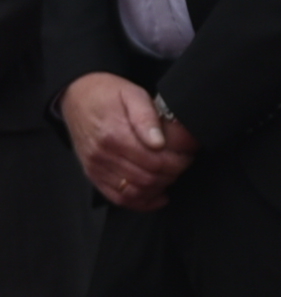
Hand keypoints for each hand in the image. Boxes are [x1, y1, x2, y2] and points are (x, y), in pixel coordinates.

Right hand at [63, 73, 190, 210]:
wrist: (77, 97)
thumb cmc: (107, 94)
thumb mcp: (132, 94)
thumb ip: (146, 118)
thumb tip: (158, 142)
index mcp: (114, 135)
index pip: (155, 161)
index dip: (178, 162)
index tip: (188, 155)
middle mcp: (102, 155)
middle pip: (147, 179)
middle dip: (172, 174)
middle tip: (183, 164)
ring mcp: (96, 167)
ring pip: (134, 192)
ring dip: (158, 188)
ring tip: (172, 175)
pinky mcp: (93, 174)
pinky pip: (117, 197)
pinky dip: (140, 202)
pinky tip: (157, 196)